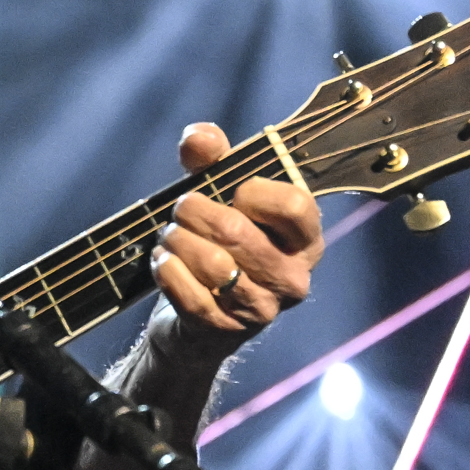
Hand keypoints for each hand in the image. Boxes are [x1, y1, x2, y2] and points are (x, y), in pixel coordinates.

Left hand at [149, 123, 323, 367]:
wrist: (197, 321)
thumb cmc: (219, 246)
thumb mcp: (221, 196)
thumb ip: (214, 159)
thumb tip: (198, 138)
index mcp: (305, 239)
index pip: (294, 204)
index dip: (252, 191)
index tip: (232, 192)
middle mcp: (294, 278)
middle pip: (237, 232)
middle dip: (194, 213)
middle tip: (181, 211)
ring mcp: (263, 309)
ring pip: (211, 263)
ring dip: (176, 241)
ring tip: (169, 237)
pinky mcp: (227, 332)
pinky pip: (190, 294)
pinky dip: (167, 271)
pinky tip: (163, 261)